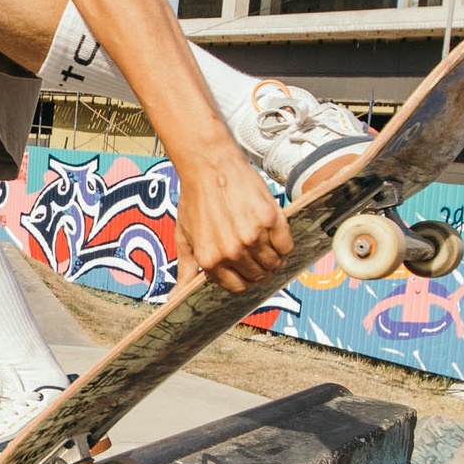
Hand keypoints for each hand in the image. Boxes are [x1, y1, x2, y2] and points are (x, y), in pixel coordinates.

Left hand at [172, 149, 290, 291]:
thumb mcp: (184, 236)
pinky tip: (273, 231)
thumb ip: (185, 268)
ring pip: (275, 262)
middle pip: (259, 276)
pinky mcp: (270, 219)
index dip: (244, 278)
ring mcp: (253, 236)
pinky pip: (287, 245)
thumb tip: (176, 297)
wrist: (209, 166)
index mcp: (211, 260)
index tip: (247, 268)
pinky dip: (284, 242)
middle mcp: (232, 252)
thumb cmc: (195, 199)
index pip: (238, 286)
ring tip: (266, 240)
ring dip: (274, 256)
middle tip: (258, 251)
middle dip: (260, 268)